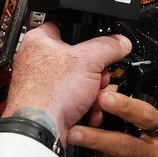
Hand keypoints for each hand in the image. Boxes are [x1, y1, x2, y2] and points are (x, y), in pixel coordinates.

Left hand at [3, 23, 131, 140]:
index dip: (86, 36)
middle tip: (97, 78)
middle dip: (94, 72)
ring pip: (77, 81)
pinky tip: (86, 109)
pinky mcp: (47, 103)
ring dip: (92, 92)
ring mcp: (41, 84)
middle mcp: (36, 61)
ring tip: (92, 97)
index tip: (99, 46)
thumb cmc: (48, 94)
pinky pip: (72, 99)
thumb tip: (121, 42)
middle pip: (77, 59)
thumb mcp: (88, 61)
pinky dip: (83, 105)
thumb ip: (108, 46)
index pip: (66, 26)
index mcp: (38, 41)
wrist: (39, 130)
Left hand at [69, 91, 157, 156]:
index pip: (146, 116)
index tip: (103, 98)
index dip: (124, 107)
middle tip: (73, 132)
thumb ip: (131, 109)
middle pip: (124, 146)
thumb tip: (99, 96)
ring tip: (84, 145)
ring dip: (93, 154)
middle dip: (96, 138)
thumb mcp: (155, 121)